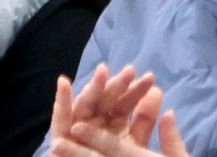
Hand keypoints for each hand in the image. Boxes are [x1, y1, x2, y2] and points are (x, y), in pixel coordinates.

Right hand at [49, 65, 168, 156]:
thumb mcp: (133, 144)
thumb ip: (145, 121)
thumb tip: (157, 91)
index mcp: (112, 125)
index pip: (125, 103)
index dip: (137, 90)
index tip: (150, 78)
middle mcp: (94, 123)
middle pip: (106, 101)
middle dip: (117, 85)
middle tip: (130, 71)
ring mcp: (75, 130)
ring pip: (85, 106)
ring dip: (93, 88)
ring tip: (103, 71)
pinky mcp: (59, 139)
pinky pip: (60, 120)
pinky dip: (61, 102)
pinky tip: (64, 82)